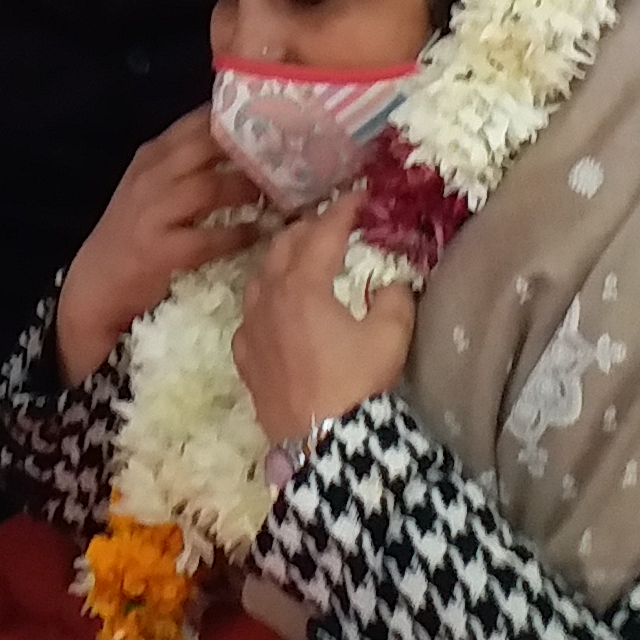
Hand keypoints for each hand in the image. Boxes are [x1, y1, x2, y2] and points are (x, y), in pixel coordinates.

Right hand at [54, 112, 267, 381]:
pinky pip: (209, 238)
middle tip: (293, 151)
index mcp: (152, 154)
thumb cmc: (132, 231)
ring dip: (251, 188)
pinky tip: (261, 232)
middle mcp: (151, 175)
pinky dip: (238, 234)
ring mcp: (153, 212)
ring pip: (211, 187)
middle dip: (252, 147)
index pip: (199, 121)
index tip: (280, 117)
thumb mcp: (152, 185)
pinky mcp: (159, 250)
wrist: (95, 283)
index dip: (240, 116)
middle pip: (208, 145)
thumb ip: (188, 161)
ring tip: (287, 191)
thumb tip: (246, 141)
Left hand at [233, 199, 413, 447]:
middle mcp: (269, 298)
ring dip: (282, 259)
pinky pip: (250, 315)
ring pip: (260, 277)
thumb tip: (389, 285)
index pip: (323, 233)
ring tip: (303, 258)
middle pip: (283, 246)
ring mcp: (251, 329)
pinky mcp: (246, 358)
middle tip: (333, 224)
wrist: (322, 444)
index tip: (360, 196)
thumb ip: (393, 299)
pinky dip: (265, 300)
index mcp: (303, 285)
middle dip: (308, 228)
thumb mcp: (390, 337)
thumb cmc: (356, 385)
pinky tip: (276, 308)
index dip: (343, 210)